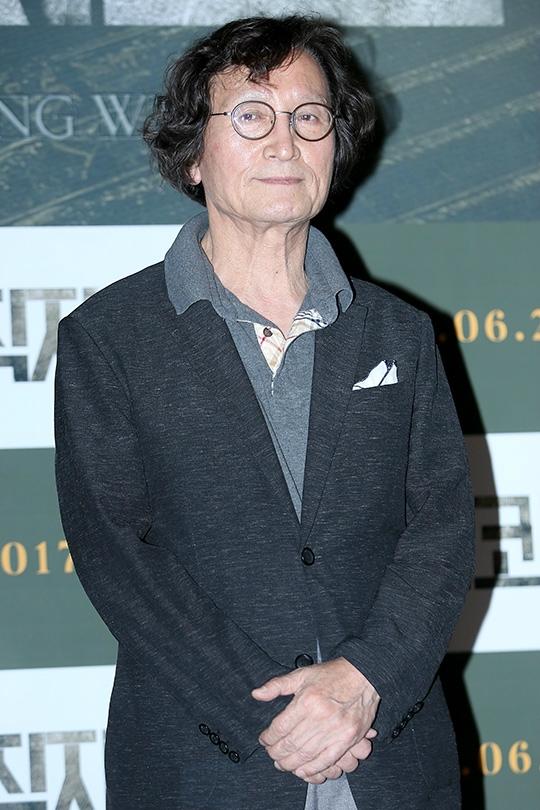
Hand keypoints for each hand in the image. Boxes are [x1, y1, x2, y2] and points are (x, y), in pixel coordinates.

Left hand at [251, 658, 379, 782]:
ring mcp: (335, 730)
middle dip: (277, 753)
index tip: (264, 740)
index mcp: (306, 700)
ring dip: (291, 764)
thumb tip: (256, 694)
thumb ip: (277, 685)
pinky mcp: (347, 739)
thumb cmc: (332, 674)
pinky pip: (326, 760)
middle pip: (291, 744)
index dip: (268, 737)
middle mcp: (319, 717)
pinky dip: (312, 769)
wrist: (364, 676)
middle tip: (271, 755)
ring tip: (283, 764)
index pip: (280, 728)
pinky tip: (302, 770)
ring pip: (306, 755)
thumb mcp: (302, 674)